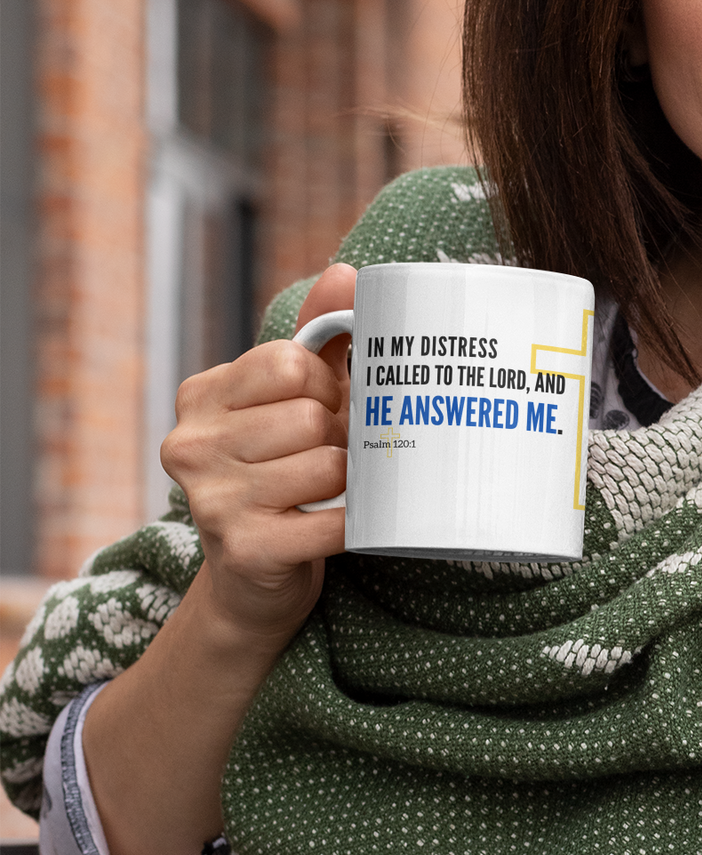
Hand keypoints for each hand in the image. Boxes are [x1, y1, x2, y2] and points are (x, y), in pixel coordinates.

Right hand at [159, 263, 356, 656]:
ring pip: (328, 465)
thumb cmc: (282, 473)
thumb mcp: (292, 400)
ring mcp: (212, 500)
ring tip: (331, 491)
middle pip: (312, 417)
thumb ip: (318, 337)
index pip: (292, 363)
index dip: (326, 386)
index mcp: (202, 396)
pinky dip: (356, 523)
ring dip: (349, 481)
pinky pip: (334, 522)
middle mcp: (192, 444)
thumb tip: (346, 273)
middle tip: (331, 458)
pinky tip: (344, 524)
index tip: (322, 409)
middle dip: (340, 438)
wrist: (255, 581)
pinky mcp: (244, 550)